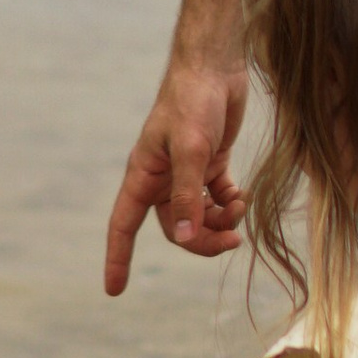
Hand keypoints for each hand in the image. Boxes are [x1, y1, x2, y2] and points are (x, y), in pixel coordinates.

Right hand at [103, 59, 248, 295]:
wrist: (216, 67)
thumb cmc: (193, 102)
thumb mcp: (190, 150)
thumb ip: (187, 195)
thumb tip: (187, 238)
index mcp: (144, 175)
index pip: (123, 225)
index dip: (117, 258)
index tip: (114, 290)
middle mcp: (162, 178)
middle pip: (177, 229)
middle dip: (203, 240)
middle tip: (233, 241)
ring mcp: (187, 171)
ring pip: (200, 217)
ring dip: (222, 221)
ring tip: (241, 207)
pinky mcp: (211, 162)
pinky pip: (218, 198)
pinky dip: (231, 203)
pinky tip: (243, 195)